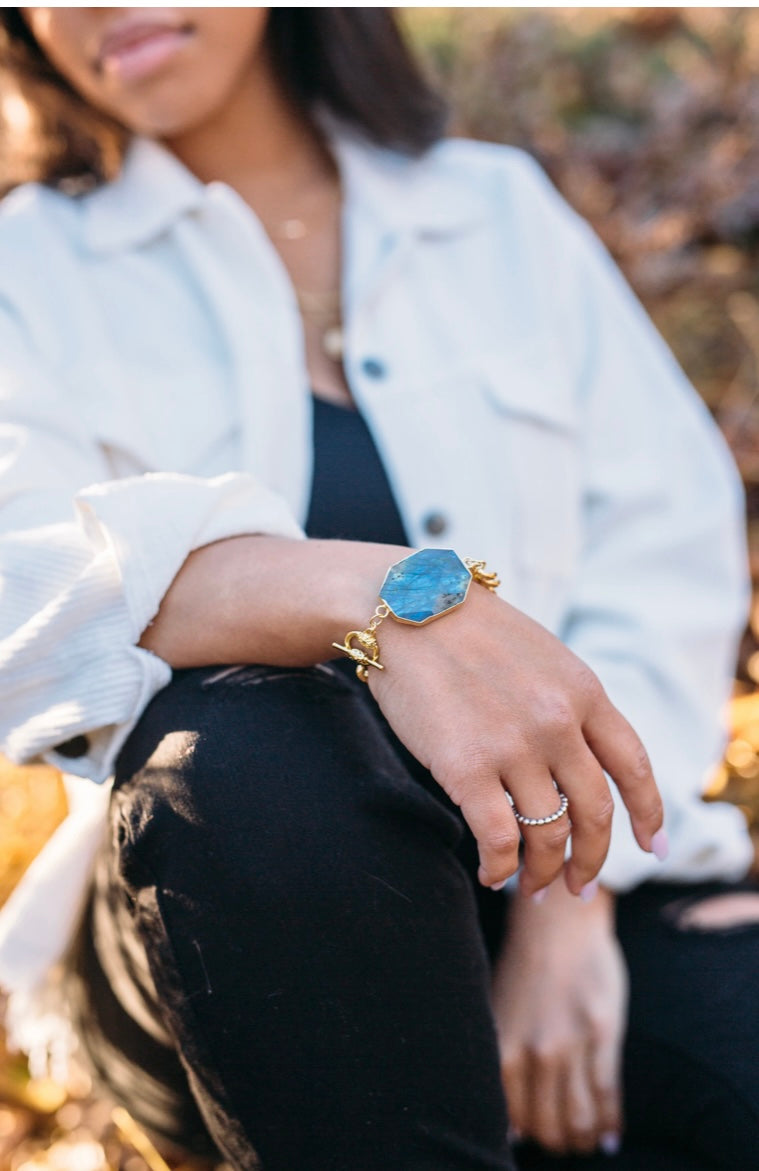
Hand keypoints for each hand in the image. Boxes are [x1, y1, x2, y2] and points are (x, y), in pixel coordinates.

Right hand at [369, 583, 663, 894]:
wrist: (406, 607)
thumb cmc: (469, 629)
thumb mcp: (542, 654)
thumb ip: (569, 703)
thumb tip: (581, 760)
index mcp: (584, 691)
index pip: (634, 767)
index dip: (649, 815)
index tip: (654, 848)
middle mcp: (559, 722)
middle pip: (596, 813)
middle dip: (592, 860)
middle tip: (579, 886)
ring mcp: (514, 746)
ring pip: (548, 834)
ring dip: (542, 872)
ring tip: (530, 886)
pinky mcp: (466, 767)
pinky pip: (499, 839)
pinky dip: (500, 868)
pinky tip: (492, 873)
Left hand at [493, 881, 627, 1153]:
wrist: (557, 924)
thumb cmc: (525, 969)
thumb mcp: (500, 1016)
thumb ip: (502, 1066)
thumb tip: (512, 1127)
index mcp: (503, 1047)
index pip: (516, 1118)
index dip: (530, 1137)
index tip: (539, 1140)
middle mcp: (535, 1051)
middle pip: (549, 1123)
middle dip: (559, 1143)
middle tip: (568, 1145)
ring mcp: (572, 1043)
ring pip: (581, 1116)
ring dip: (585, 1139)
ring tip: (589, 1143)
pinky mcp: (604, 1033)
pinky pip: (608, 1092)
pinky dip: (611, 1122)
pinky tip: (611, 1136)